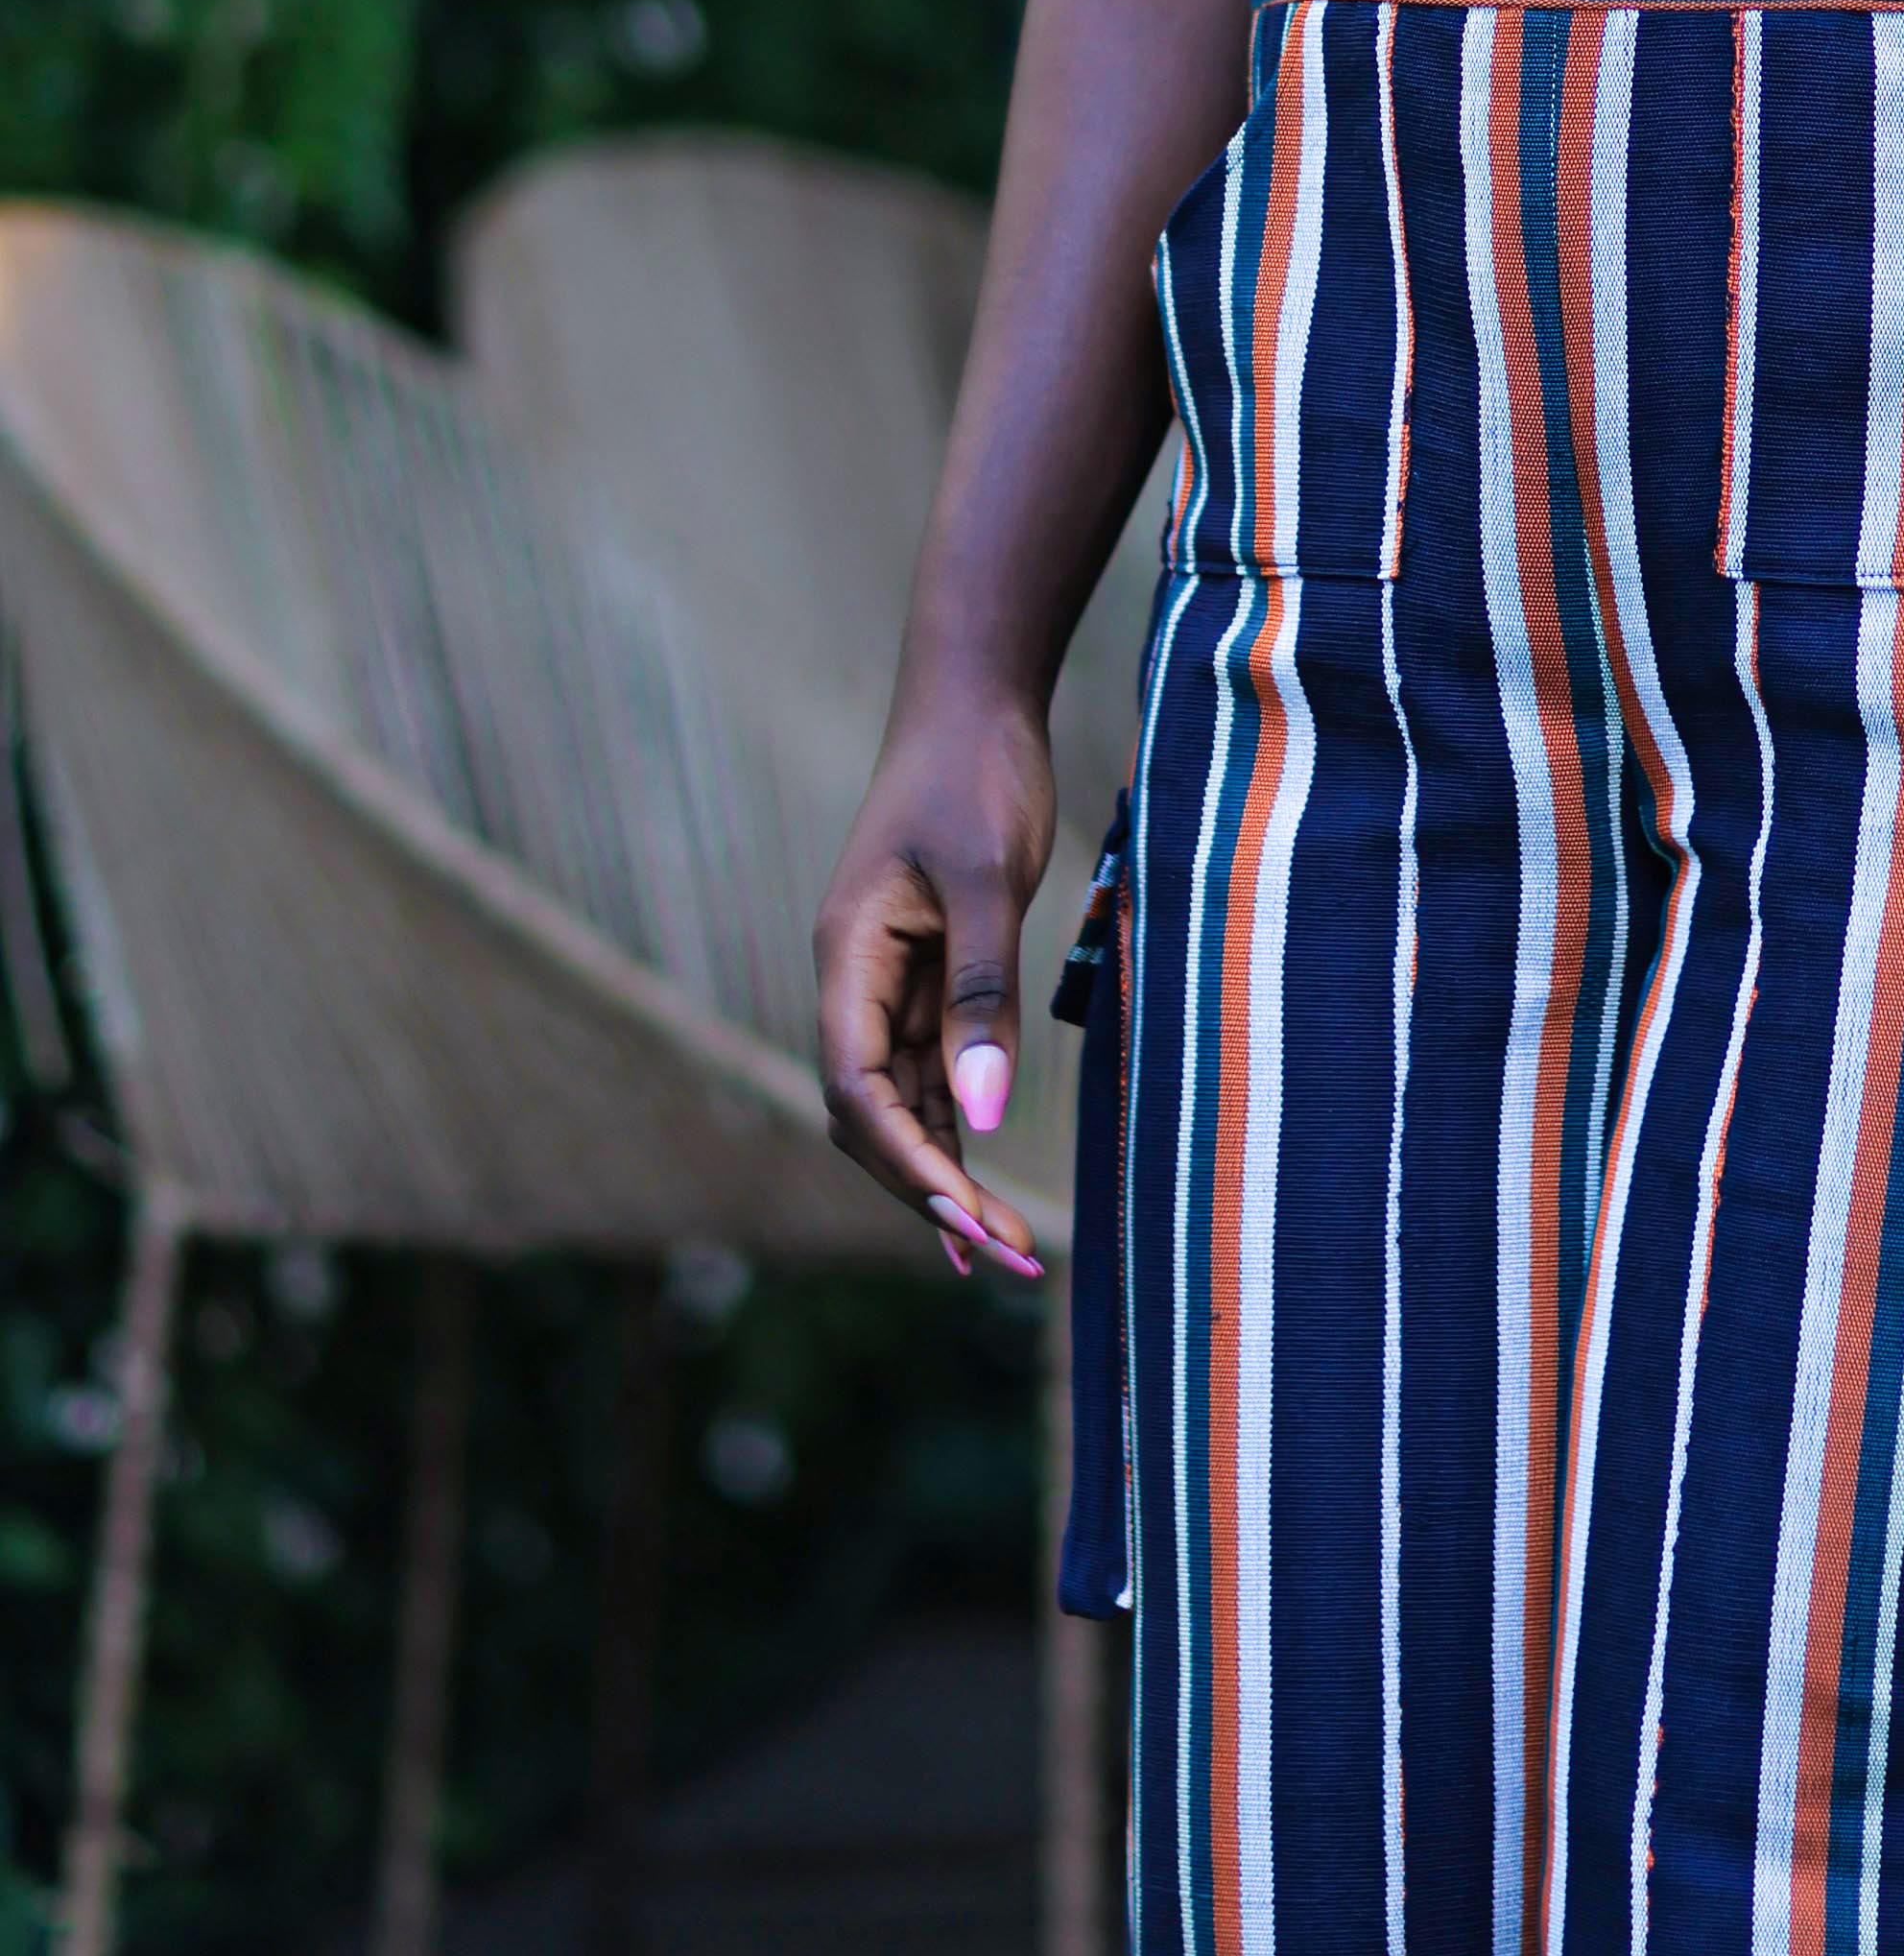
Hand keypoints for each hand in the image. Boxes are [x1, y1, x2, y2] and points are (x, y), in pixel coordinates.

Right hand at [815, 682, 1059, 1278]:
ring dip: (945, 1169)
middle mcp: (856, 981)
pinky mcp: (927, 971)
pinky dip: (956, 1123)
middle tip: (1002, 1255)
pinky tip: (986, 1174)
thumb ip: (983, 990)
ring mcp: (887, 979)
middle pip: (872, 1115)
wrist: (975, 700)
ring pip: (900, 1101)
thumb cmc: (975, 774)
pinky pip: (929, 1068)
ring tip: (1003, 1244)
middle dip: (929, 1189)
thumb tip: (985, 1113)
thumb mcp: (987, 879)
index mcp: (848, 958)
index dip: (909, 1163)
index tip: (967, 1219)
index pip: (859, 1092)